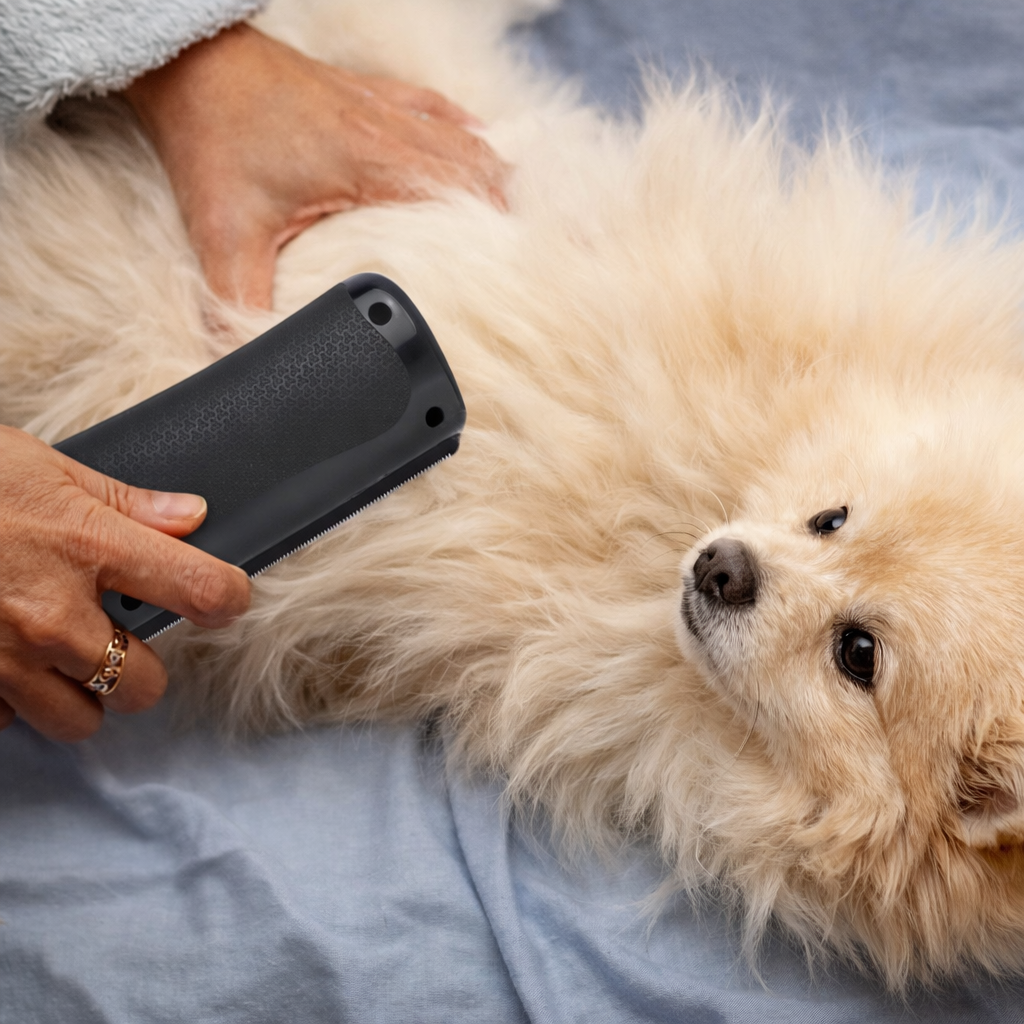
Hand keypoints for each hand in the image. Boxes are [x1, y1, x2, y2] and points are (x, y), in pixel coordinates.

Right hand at [0, 427, 250, 741]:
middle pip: (144, 685)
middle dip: (141, 666)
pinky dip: (14, 698)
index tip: (225, 600)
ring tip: (59, 652)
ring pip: (82, 720)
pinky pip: (9, 719)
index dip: (227, 598)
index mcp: (87, 547)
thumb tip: (190, 518)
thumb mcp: (43, 468)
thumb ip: (124, 502)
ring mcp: (3, 660)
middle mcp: (52, 614)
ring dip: (82, 693)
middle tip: (120, 634)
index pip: (202, 590)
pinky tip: (3, 657)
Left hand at [124, 24, 508, 308]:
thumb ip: (239, 302)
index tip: (522, 269)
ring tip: (512, 217)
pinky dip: (464, 131)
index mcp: (373, 164)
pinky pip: (436, 108)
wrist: (190, 65)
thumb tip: (239, 360)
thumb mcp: (226, 233)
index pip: (464, 193)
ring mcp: (385, 107)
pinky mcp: (369, 94)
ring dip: (491, 174)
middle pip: (479, 168)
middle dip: (508, 212)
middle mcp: (392, 131)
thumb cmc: (213, 138)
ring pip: (465, 137)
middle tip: (524, 257)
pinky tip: (479, 142)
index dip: (501, 230)